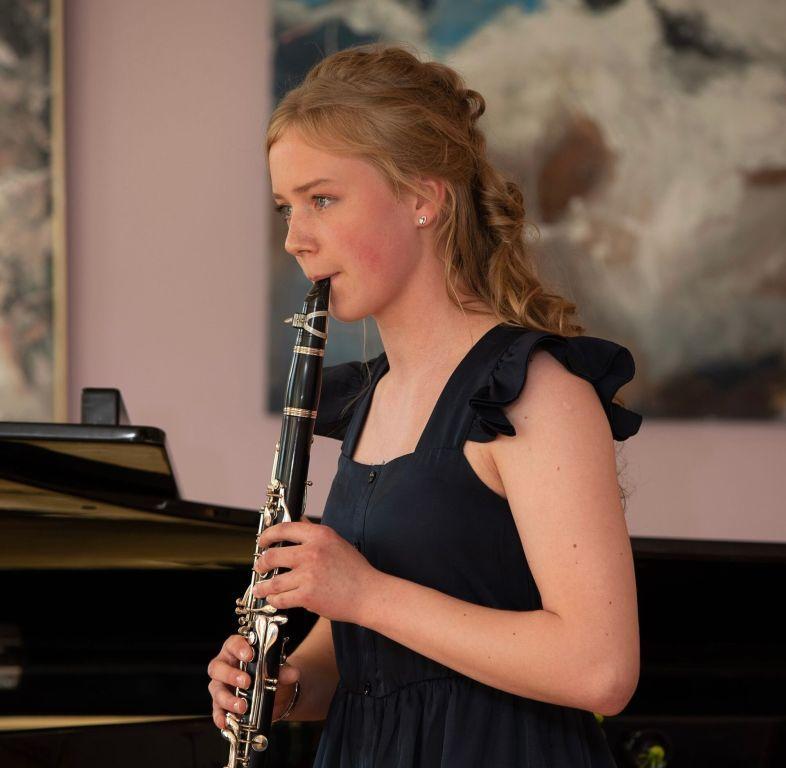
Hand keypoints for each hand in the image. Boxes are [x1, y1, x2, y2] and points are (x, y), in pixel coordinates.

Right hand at [207, 634, 300, 728]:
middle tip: (246, 682)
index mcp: (237, 650)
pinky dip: (220, 717)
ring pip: (216, 689)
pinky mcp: (221, 704)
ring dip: (228, 699)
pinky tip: (226, 723)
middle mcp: (225, 666)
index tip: (250, 655)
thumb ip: (285, 671)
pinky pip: (217, 710)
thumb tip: (293, 674)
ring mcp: (221, 685)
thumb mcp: (280, 670)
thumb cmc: (271, 673)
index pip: (233, 644)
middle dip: (231, 675)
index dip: (239, 648)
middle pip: (218, 667)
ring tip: (243, 707)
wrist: (275, 693)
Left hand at [254, 518, 380, 624]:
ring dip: (263, 586)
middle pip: (273, 555)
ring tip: (260, 588)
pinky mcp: (307, 595)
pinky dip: (274, 600)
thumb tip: (298, 521)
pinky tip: (274, 600)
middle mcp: (312, 552)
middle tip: (260, 567)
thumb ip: (315, 533)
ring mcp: (308, 574)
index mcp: (320, 535)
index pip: (285, 528)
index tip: (262, 541)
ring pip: (273, 581)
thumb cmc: (355, 570)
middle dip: (262, 563)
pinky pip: (281, 598)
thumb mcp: (336, 542)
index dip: (268, 535)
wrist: (368, 594)